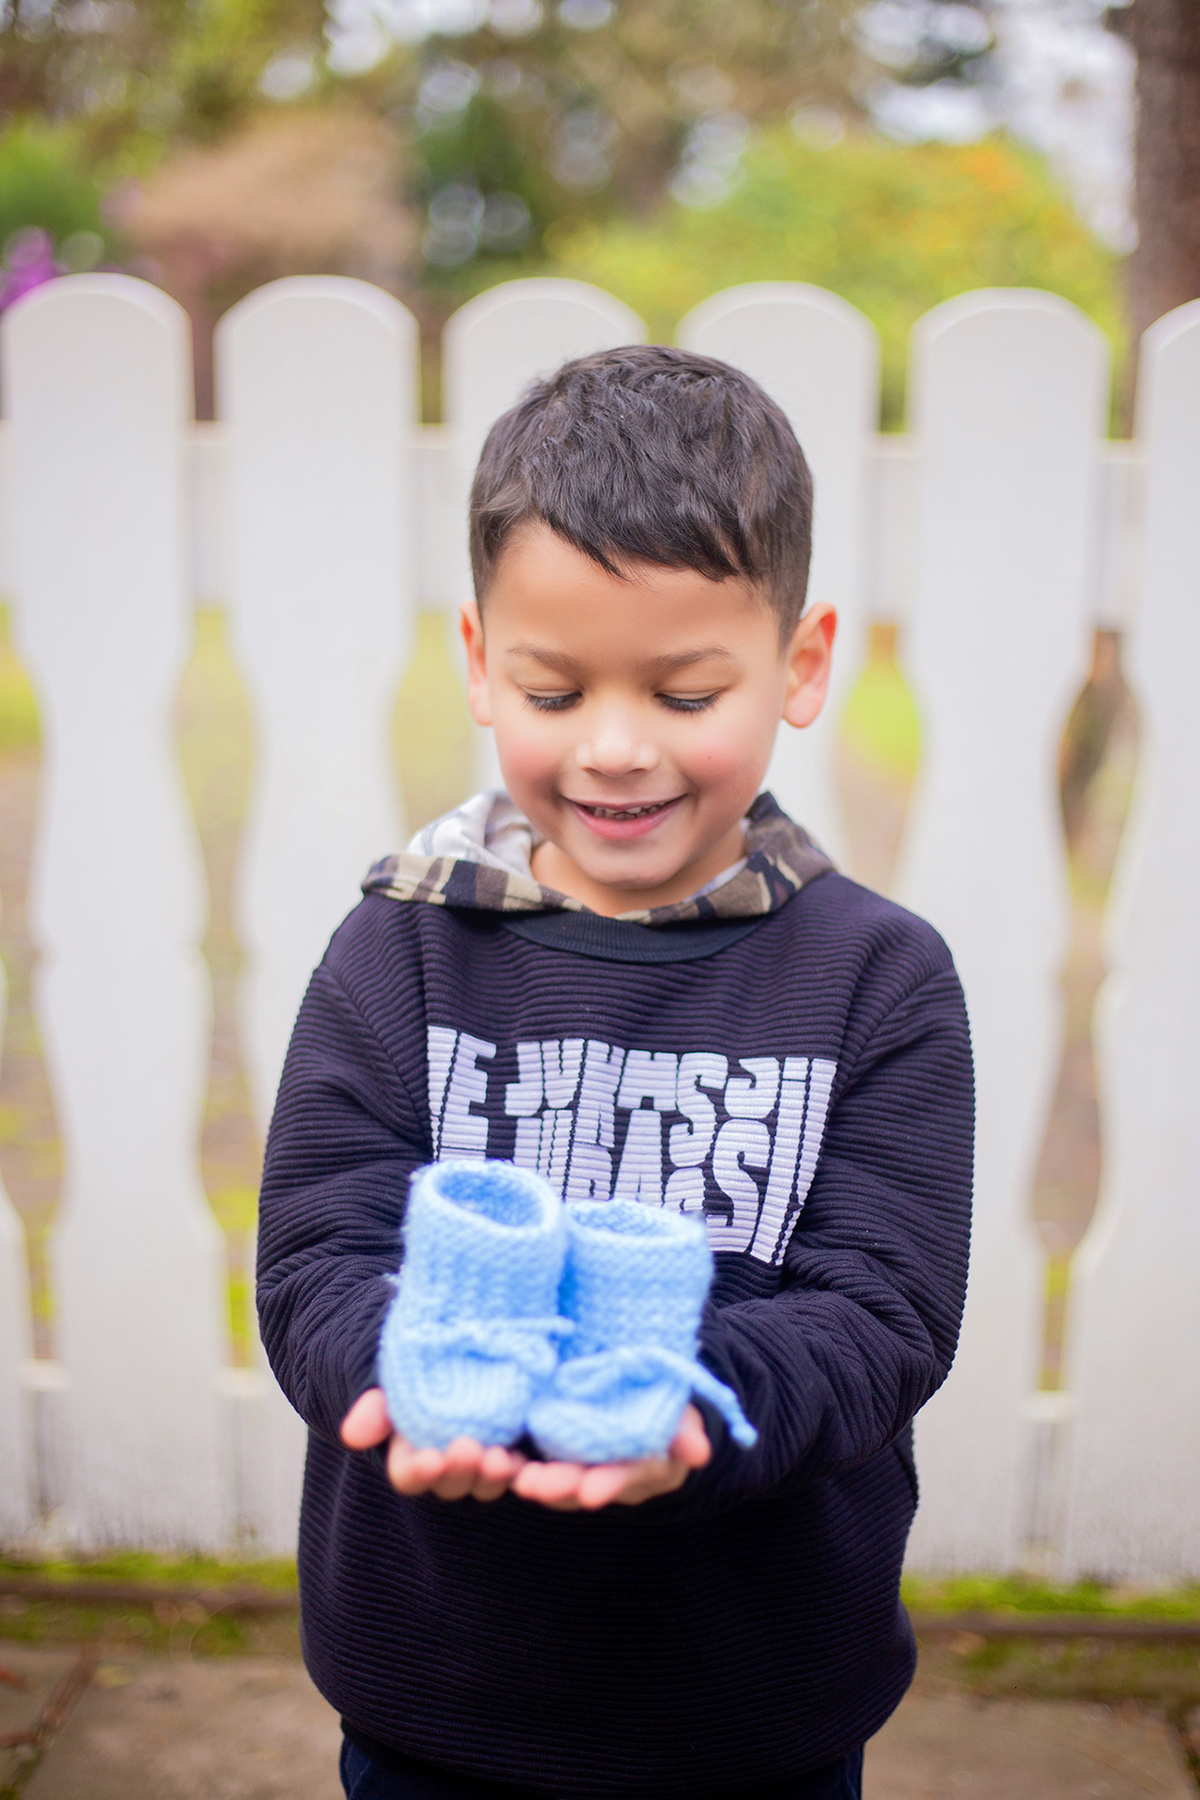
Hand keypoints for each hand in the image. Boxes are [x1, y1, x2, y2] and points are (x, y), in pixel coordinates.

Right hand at [339, 1387, 525, 1502]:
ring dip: (491, 1477)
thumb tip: (352, 1435)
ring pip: (483, 1484)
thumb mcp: (393, 1380)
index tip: (429, 1460)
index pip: (410, 1475)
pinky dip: (520, 1471)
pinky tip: (524, 1460)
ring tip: (500, 1459)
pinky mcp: (510, 1454)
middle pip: (450, 1483)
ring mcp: (479, 1463)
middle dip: (459, 1472)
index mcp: (411, 1455)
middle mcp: (446, 1467)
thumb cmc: (418, 1369)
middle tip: (468, 1450)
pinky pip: (516, 1472)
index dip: (419, 1472)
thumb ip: (374, 1407)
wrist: (456, 1353)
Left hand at [510, 1405, 710, 1510]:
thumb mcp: (686, 1418)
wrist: (650, 1400)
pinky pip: (535, 1461)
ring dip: (533, 1480)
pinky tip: (495, 1457)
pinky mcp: (557, 1451)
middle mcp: (609, 1474)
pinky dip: (515, 1463)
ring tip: (510, 1474)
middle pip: (583, 1485)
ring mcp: (581, 1465)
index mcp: (644, 1467)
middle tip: (533, 1484)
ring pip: (556, 1479)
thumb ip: (688, 1433)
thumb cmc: (671, 1410)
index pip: (626, 1477)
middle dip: (560, 1486)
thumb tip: (699, 1452)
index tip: (589, 1492)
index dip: (609, 1484)